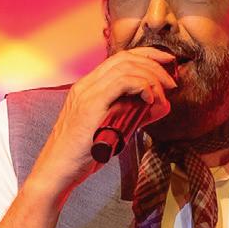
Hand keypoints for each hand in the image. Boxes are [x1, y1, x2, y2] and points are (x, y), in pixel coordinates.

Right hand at [25, 47, 176, 207]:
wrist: (57, 171)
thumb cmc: (83, 154)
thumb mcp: (112, 129)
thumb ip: (133, 114)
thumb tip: (159, 106)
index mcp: (89, 86)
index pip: (121, 58)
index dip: (147, 56)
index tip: (167, 64)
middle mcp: (86, 84)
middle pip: (126, 57)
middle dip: (155, 64)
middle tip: (172, 83)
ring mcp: (87, 92)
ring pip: (125, 67)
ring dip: (152, 77)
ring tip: (164, 95)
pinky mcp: (90, 105)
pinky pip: (121, 83)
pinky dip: (141, 86)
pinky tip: (150, 99)